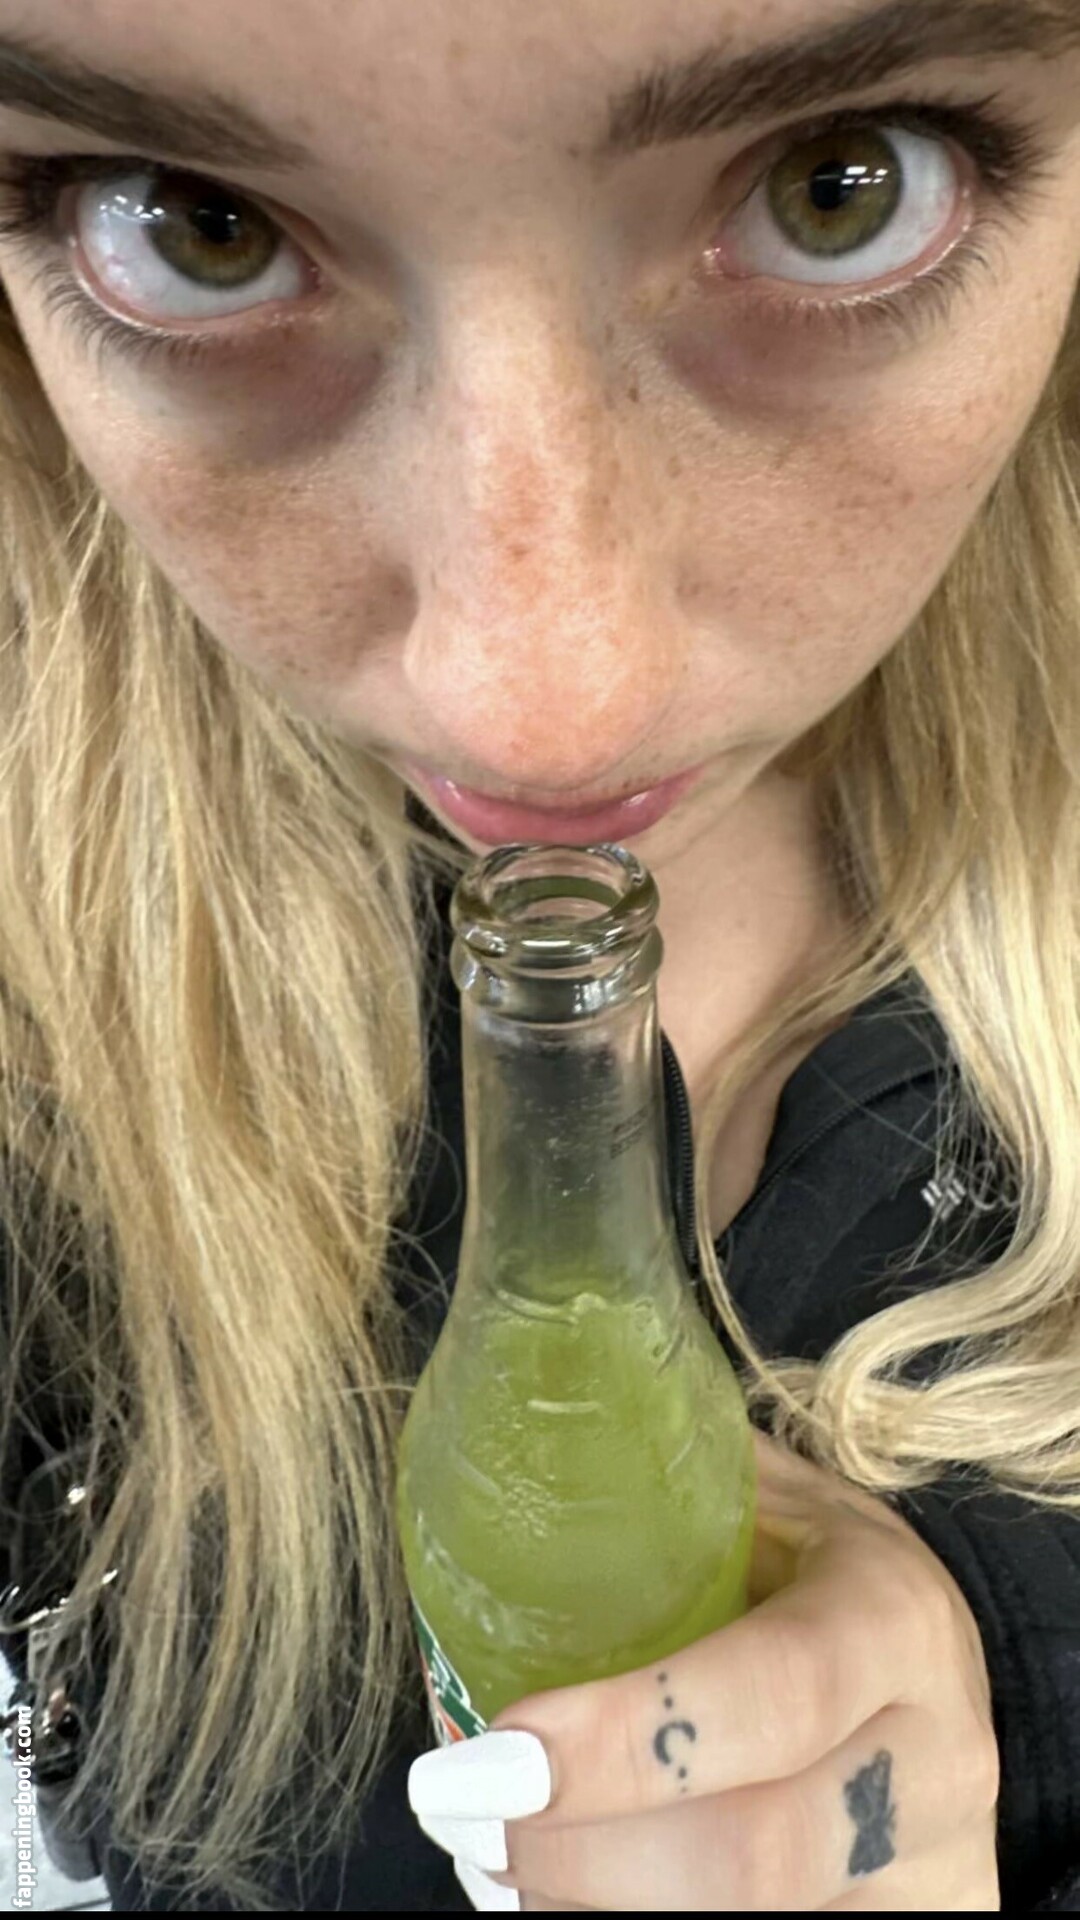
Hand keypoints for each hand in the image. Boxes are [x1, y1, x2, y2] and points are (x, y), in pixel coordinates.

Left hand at [408, 1431, 1000, 1910]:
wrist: (938, 1684)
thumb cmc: (824, 1578)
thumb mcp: (778, 1510)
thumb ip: (671, 1485)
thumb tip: (510, 1449)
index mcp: (893, 1618)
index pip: (770, 1696)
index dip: (627, 1741)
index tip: (497, 1751)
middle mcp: (936, 1756)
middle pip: (755, 1855)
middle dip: (585, 1856)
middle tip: (467, 1819)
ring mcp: (935, 1869)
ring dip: (596, 1907)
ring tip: (499, 1863)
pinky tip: (570, 1901)